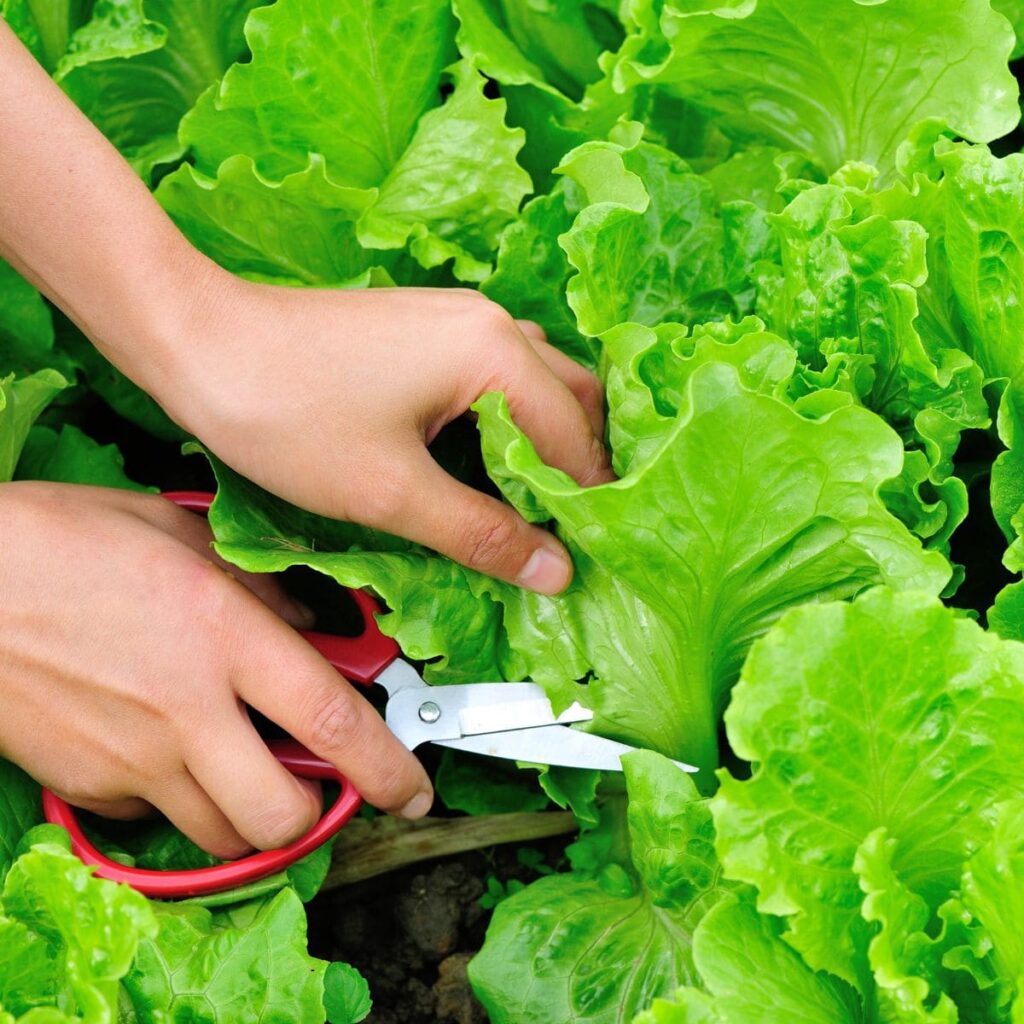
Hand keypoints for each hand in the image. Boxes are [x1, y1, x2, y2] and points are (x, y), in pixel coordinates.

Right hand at [0, 483, 432, 856]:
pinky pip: (154, 817)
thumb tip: (310, 626)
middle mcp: (186, 710)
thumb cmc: (65, 539)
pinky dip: (179, 801)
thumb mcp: (178, 533)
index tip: (414, 788)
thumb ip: (259, 584)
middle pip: (279, 815)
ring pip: (220, 835)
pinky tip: (168, 753)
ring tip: (247, 772)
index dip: (388, 767)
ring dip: (251, 818)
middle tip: (317, 787)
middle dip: (315, 818)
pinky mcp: (87, 785)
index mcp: (224, 635)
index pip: (331, 720)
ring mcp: (132, 758)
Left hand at [144, 280, 613, 594]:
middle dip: (580, 468)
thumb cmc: (287, 411)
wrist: (198, 341)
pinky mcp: (425, 330)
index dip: (584, 508)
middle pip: (574, 399)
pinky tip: (486, 466)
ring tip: (534, 508)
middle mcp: (488, 323)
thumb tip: (554, 570)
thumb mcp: (393, 491)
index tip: (586, 559)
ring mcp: (456, 319)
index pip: (572, 441)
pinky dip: (507, 421)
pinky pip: (495, 375)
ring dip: (545, 442)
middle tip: (570, 533)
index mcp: (495, 352)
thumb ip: (484, 533)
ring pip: (536, 384)